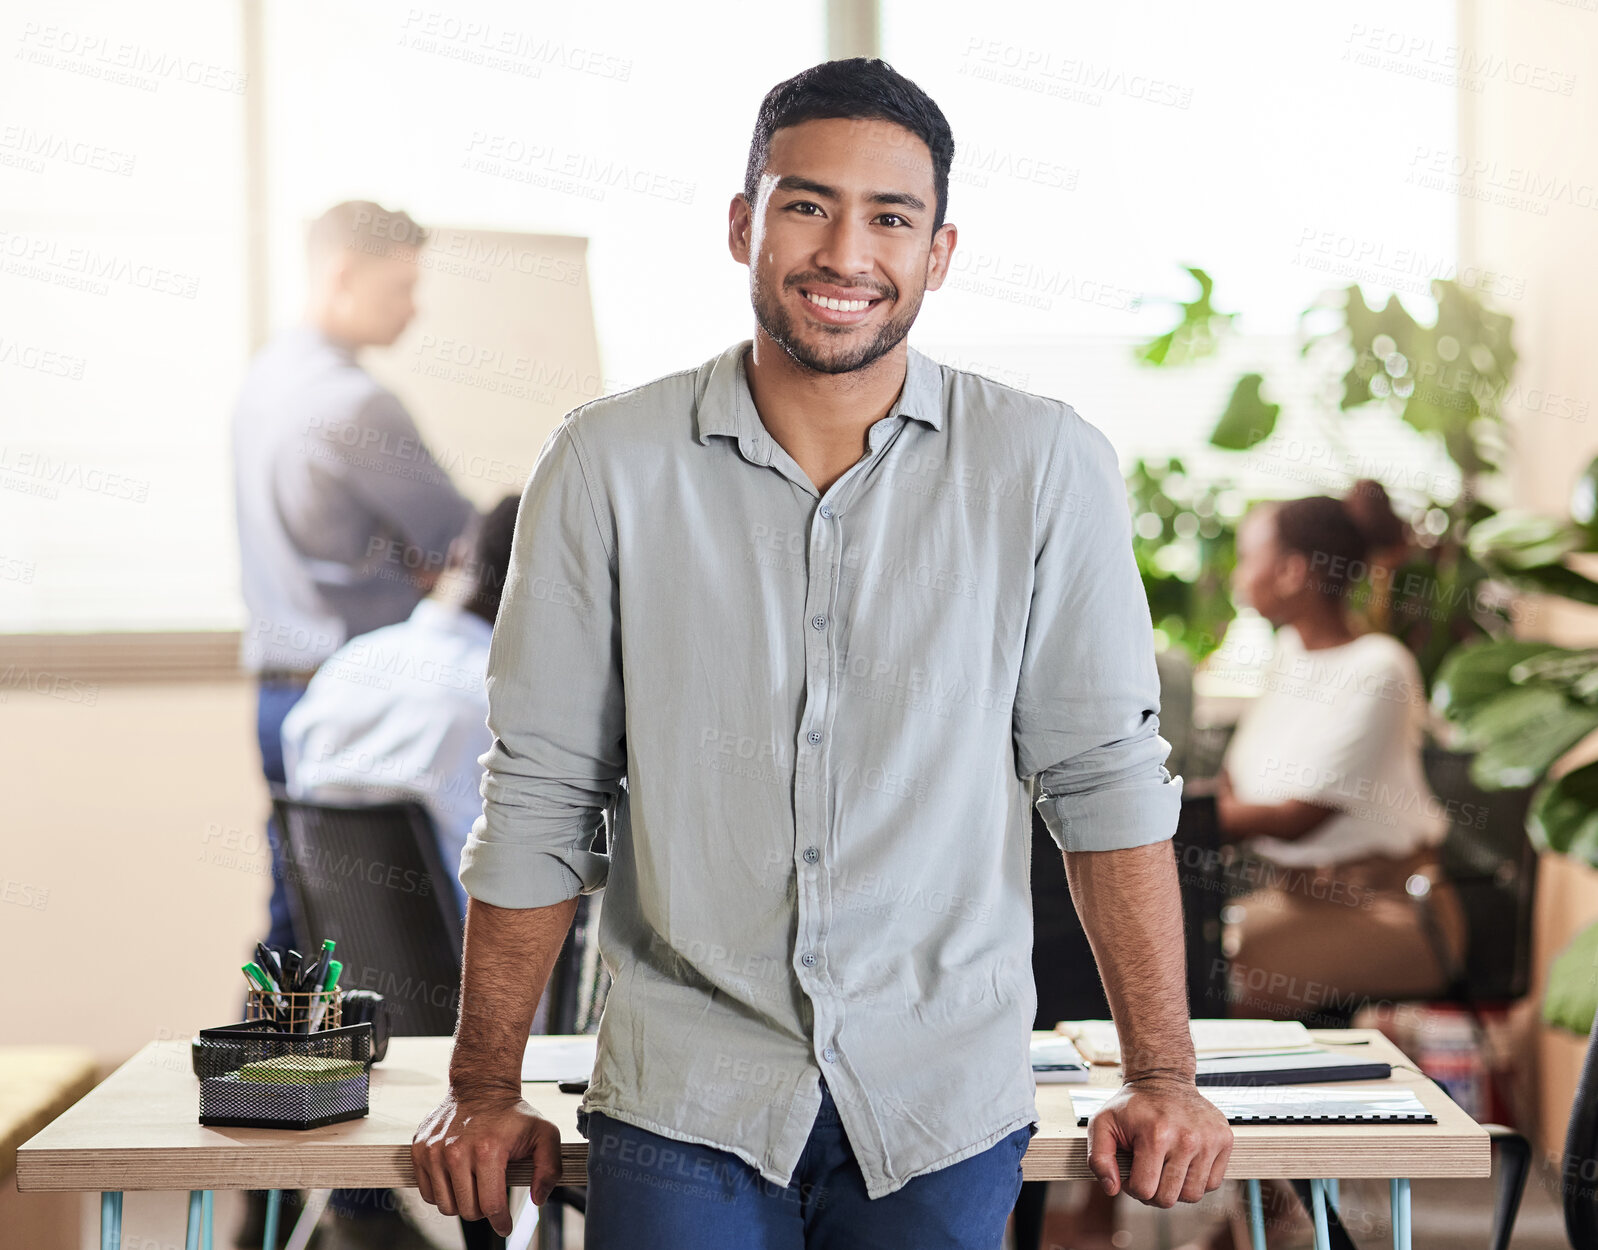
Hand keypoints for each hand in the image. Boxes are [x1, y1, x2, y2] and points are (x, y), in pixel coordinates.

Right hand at [412, 1088, 562, 1235]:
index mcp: (488, 1150)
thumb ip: (550, 1168)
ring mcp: (434, 1151)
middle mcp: (457, 1151)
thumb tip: (538, 1198)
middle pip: (467, 1210)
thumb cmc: (512, 1114)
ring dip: (462, 1202)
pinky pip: (427, 1193)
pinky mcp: (419, 1150)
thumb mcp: (544, 1134)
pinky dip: (442, 1193)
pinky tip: (457, 1178)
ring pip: (446, 1206)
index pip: (491, 1206)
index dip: (501, 1222)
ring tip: (474, 1184)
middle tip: (490, 1193)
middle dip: (483, 1209)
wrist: (481, 1087)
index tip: (505, 1225)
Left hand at [1087, 1075, 1231, 1207]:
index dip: (1132, 1186)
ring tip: (1166, 1168)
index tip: (1131, 1170)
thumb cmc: (1133, 1106)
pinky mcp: (1225, 1140)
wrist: (1163, 1080)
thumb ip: (1098, 1159)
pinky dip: (1197, 1180)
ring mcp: (1209, 1140)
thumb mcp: (1102, 1124)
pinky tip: (1184, 1163)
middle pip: (1169, 1198)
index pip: (1144, 1190)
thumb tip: (1112, 1188)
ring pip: (1193, 1196)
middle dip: (1153, 1192)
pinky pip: (1212, 1183)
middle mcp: (1187, 1138)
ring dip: (1176, 1189)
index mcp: (1155, 1134)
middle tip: (1148, 1172)